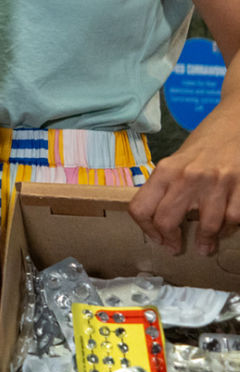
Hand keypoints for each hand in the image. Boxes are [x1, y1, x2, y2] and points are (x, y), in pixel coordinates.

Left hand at [129, 104, 239, 254]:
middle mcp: (187, 176)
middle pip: (167, 220)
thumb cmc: (202, 146)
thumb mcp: (175, 162)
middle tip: (175, 247)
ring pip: (207, 225)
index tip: (156, 237)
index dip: (146, 229)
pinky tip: (225, 228)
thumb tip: (157, 221)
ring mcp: (216, 182)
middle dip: (170, 240)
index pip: (141, 208)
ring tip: (205, 247)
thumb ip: (165, 187)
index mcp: (165, 170)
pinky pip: (234, 219)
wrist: (234, 123)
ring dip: (206, 241)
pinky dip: (229, 228)